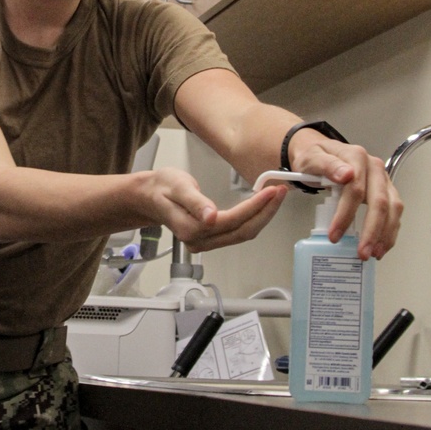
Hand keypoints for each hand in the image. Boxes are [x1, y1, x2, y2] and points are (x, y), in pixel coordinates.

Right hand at [134, 168, 287, 252]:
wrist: (149, 197)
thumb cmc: (162, 188)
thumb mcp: (177, 186)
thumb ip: (195, 202)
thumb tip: (210, 217)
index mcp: (192, 229)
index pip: (232, 221)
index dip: (254, 207)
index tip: (270, 190)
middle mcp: (200, 241)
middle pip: (242, 231)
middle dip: (266, 212)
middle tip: (281, 191)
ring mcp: (206, 243)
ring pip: (243, 233)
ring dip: (263, 216)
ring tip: (276, 196)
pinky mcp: (211, 239)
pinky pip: (237, 231)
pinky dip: (253, 218)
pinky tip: (262, 205)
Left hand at [287, 134, 402, 259]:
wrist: (319, 152)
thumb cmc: (314, 157)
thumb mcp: (312, 158)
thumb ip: (327, 165)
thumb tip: (346, 174)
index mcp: (356, 157)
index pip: (356, 189)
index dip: (346, 214)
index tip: (334, 235)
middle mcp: (374, 168)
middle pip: (380, 201)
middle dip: (372, 230)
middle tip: (361, 252)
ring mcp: (382, 179)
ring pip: (393, 208)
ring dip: (385, 234)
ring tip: (373, 254)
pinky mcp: (385, 191)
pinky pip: (393, 212)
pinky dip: (389, 231)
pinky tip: (380, 246)